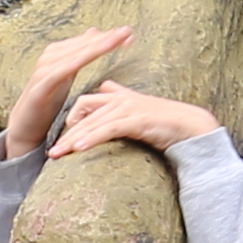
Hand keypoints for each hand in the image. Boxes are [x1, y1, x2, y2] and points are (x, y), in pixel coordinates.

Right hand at [0, 23, 135, 159]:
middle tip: (126, 32)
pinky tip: (82, 60)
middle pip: (83, 45)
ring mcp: (44, 71)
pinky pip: (57, 74)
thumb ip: (81, 53)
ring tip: (112, 42)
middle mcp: (51, 57)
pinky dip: (69, 65)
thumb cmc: (49, 100)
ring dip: (93, 47)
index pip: (87, 41)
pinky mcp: (40, 88)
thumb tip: (94, 32)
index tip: (129, 33)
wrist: (26, 125)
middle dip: (105, 38)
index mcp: (59, 53)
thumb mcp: (68, 74)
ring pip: (73, 55)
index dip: (108, 36)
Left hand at [51, 78, 220, 160]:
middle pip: (83, 114)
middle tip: (51, 153)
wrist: (191, 128)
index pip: (84, 104)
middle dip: (65, 134)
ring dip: (74, 139)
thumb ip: (120, 100)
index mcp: (117, 97)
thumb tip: (106, 88)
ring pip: (93, 123)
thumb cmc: (165, 124)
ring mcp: (128, 108)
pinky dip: (93, 137)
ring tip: (58, 154)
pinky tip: (80, 148)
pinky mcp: (137, 119)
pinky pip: (109, 129)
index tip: (60, 140)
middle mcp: (120, 99)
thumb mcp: (137, 111)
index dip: (70, 120)